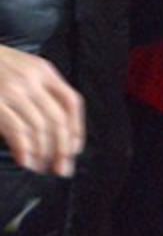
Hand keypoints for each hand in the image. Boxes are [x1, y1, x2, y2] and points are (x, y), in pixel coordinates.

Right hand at [0, 46, 83, 176]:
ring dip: (43, 152)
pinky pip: (16, 129)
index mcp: (44, 70)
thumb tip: (56, 129)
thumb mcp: (22, 68)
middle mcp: (32, 79)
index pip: (71, 102)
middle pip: (58, 119)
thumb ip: (40, 89)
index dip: (76, 128)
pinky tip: (25, 161)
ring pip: (39, 127)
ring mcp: (12, 90)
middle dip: (62, 148)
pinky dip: (24, 148)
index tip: (74, 150)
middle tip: (61, 168)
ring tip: (40, 167)